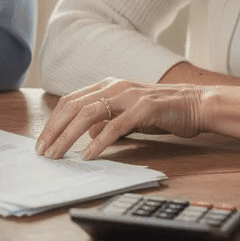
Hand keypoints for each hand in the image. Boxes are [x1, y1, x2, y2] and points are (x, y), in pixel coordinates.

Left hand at [34, 77, 210, 160]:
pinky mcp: (144, 108)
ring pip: (89, 114)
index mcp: (108, 85)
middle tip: (43, 152)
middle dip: (54, 131)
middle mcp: (114, 86)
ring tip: (59, 155)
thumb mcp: (127, 115)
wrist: (197, 104)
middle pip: (73, 107)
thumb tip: (85, 134)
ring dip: (69, 137)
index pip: (70, 102)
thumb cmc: (162, 111)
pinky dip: (99, 141)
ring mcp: (128, 95)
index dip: (53, 122)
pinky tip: (89, 155)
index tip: (42, 143)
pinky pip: (115, 126)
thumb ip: (106, 120)